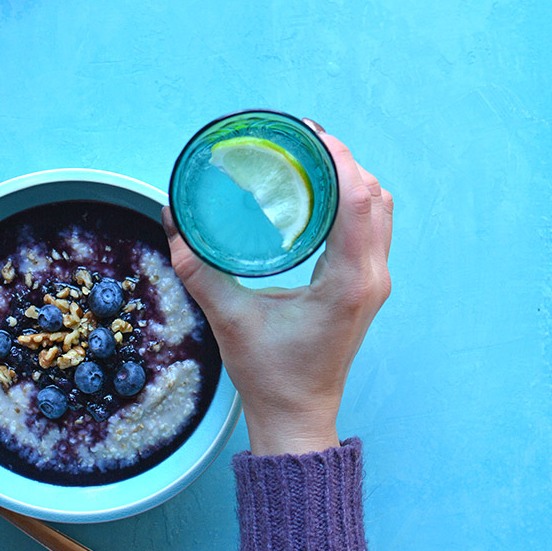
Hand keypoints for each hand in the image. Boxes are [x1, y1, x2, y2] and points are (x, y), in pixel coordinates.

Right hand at [162, 123, 392, 454]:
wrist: (296, 417)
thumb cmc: (270, 375)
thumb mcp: (229, 319)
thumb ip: (199, 269)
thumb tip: (172, 221)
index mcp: (347, 281)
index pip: (358, 200)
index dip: (338, 157)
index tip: (308, 133)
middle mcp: (370, 277)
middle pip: (374, 197)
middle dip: (343, 161)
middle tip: (301, 142)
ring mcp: (374, 283)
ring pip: (380, 211)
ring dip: (352, 181)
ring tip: (311, 163)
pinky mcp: (366, 288)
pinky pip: (372, 230)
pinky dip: (354, 203)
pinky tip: (319, 198)